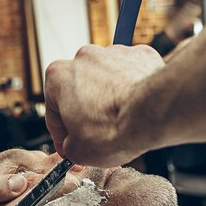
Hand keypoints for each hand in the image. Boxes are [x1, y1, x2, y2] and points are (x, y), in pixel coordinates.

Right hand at [45, 44, 164, 166]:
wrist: (152, 115)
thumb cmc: (114, 129)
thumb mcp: (78, 152)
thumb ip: (69, 145)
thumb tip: (75, 145)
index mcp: (58, 77)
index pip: (53, 109)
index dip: (61, 134)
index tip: (69, 145)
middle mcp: (84, 58)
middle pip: (80, 90)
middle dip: (86, 111)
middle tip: (96, 134)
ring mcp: (114, 53)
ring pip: (107, 80)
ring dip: (110, 98)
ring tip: (121, 121)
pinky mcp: (140, 55)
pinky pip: (132, 74)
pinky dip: (134, 89)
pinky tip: (137, 108)